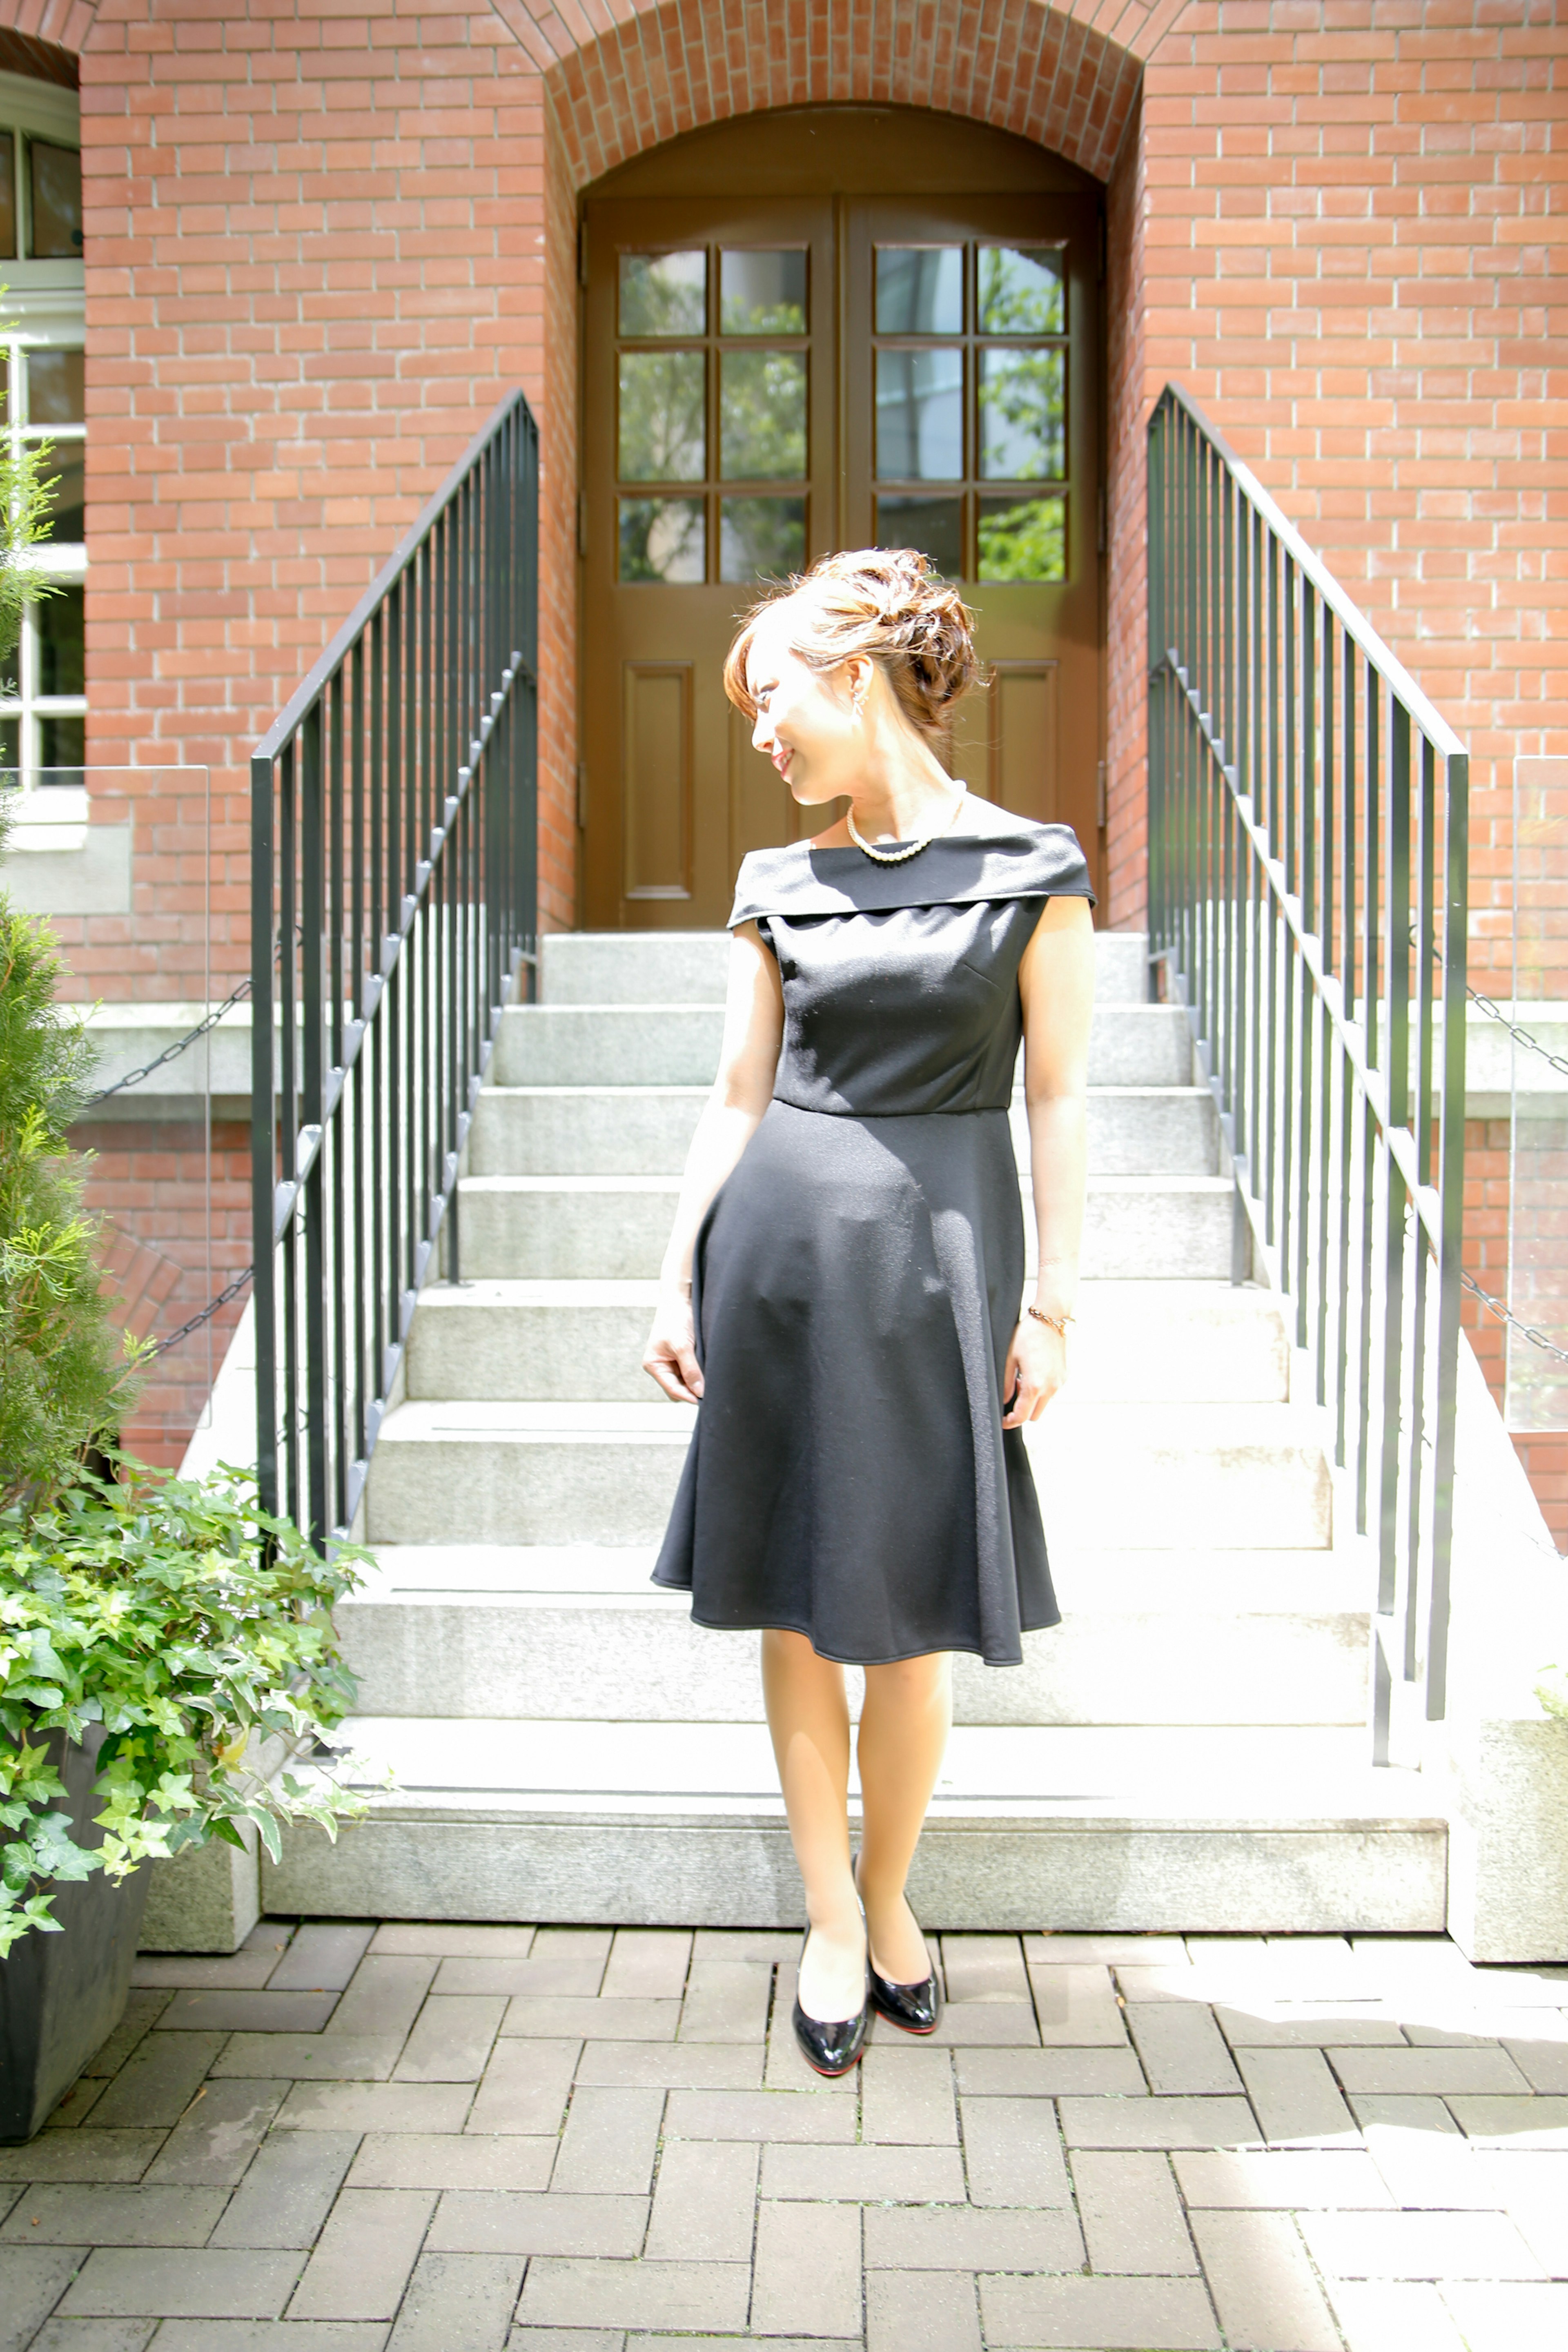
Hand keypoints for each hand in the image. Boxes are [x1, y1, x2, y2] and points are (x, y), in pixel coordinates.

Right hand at [643, 1289, 702, 1403]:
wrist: (679, 1298)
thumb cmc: (675, 1318)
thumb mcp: (683, 1346)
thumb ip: (690, 1370)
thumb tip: (699, 1392)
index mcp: (654, 1365)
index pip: (672, 1389)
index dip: (689, 1396)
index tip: (705, 1400)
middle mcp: (661, 1366)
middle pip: (678, 1389)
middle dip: (692, 1390)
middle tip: (710, 1389)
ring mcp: (671, 1362)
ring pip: (685, 1382)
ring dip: (696, 1381)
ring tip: (710, 1378)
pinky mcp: (682, 1356)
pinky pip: (690, 1372)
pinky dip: (699, 1373)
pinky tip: (708, 1369)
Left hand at [1001, 1314, 1066, 1426]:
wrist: (1052, 1317)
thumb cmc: (1028, 1334)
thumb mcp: (1010, 1358)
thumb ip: (1006, 1383)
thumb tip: (1004, 1400)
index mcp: (1035, 1385)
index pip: (1022, 1416)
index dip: (1010, 1422)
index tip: (1003, 1420)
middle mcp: (1051, 1387)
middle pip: (1035, 1415)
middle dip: (1022, 1411)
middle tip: (1013, 1391)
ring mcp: (1060, 1382)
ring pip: (1044, 1404)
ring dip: (1033, 1399)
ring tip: (1023, 1378)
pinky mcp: (1065, 1375)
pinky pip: (1052, 1392)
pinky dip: (1042, 1390)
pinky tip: (1034, 1372)